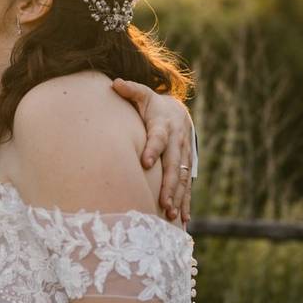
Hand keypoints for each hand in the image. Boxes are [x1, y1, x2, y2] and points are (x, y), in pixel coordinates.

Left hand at [112, 78, 192, 223]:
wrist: (177, 113)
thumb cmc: (153, 106)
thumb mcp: (143, 95)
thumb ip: (131, 90)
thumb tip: (115, 83)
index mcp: (163, 126)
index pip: (158, 138)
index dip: (153, 149)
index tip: (146, 163)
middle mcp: (176, 142)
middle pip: (173, 165)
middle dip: (169, 185)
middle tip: (162, 202)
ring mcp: (183, 156)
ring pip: (182, 179)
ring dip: (178, 197)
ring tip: (171, 214)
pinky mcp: (185, 167)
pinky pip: (187, 186)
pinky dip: (186, 202)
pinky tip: (182, 219)